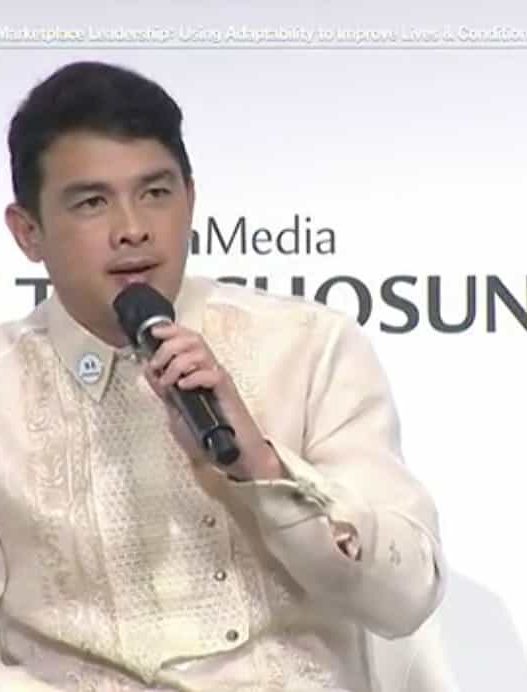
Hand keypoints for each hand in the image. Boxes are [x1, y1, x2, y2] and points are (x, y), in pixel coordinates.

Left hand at [143, 323, 284, 480]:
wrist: (233, 453)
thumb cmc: (209, 434)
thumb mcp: (177, 411)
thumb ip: (164, 391)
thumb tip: (149, 371)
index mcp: (198, 371)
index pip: (187, 339)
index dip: (171, 330)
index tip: (154, 332)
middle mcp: (209, 370)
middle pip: (193, 340)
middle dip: (170, 346)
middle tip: (157, 364)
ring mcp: (219, 380)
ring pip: (200, 353)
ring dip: (178, 362)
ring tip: (169, 380)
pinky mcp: (227, 392)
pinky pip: (212, 374)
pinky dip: (194, 377)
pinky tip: (184, 387)